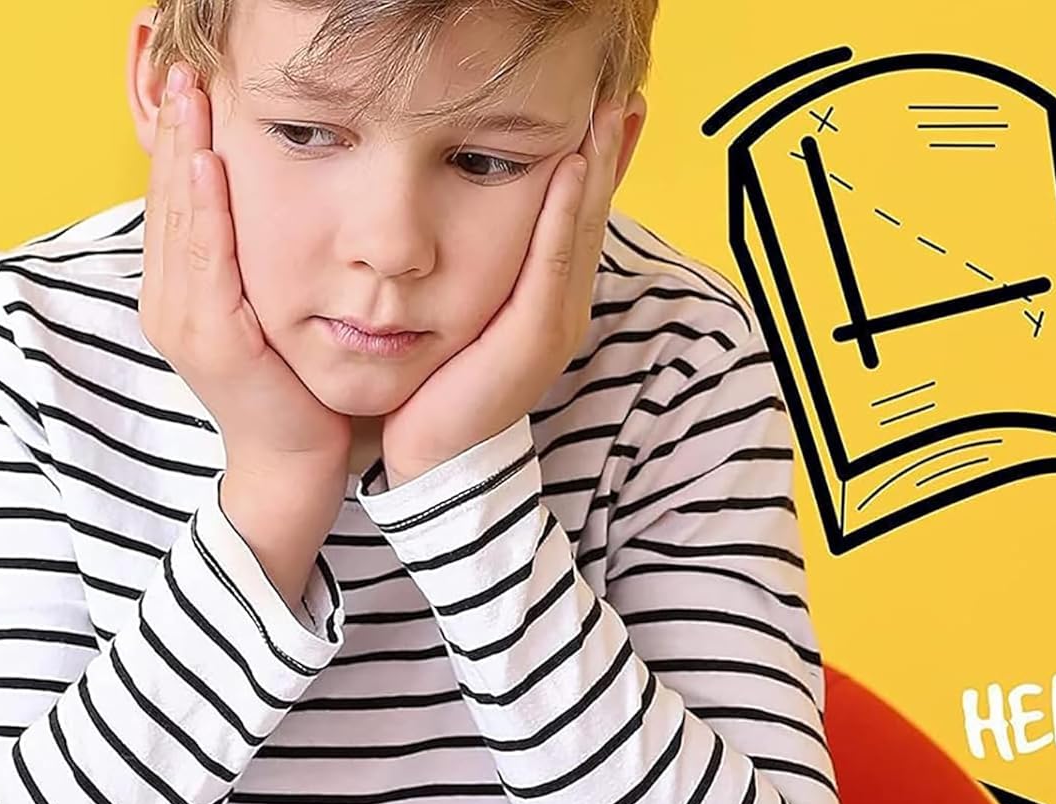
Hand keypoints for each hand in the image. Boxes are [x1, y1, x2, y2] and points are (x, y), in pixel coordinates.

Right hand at [140, 65, 352, 472]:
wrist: (295, 462)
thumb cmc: (289, 389)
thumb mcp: (263, 312)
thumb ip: (247, 264)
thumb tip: (253, 204)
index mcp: (177, 294)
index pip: (173, 202)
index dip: (177, 141)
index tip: (189, 86)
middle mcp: (168, 304)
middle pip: (168, 200)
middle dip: (175, 132)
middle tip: (184, 68)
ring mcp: (183, 323)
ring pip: (181, 220)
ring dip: (185, 153)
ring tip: (192, 95)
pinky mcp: (212, 340)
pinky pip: (206, 260)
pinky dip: (206, 210)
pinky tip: (210, 164)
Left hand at [379, 101, 627, 488]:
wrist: (432, 457)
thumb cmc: (441, 388)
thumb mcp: (467, 318)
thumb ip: (482, 277)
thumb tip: (470, 225)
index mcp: (549, 301)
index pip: (579, 221)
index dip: (600, 167)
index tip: (610, 112)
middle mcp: (562, 308)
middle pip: (591, 216)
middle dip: (609, 153)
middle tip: (623, 94)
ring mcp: (554, 322)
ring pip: (580, 230)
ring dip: (597, 168)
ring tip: (607, 112)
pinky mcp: (534, 336)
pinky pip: (554, 262)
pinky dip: (564, 213)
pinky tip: (570, 168)